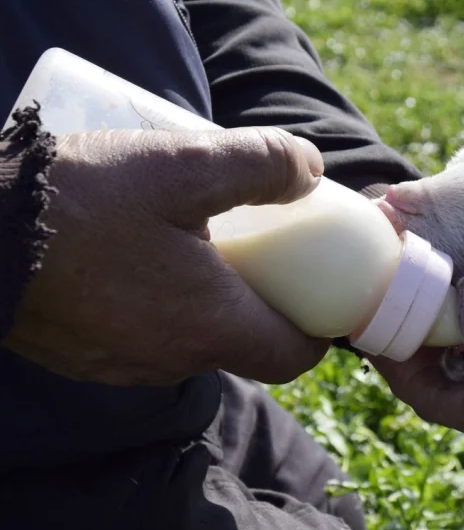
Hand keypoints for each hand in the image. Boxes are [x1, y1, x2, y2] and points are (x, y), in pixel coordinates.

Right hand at [3, 127, 331, 386]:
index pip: (294, 356)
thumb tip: (311, 168)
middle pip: (245, 345)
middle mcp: (173, 361)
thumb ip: (260, 164)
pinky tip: (142, 257)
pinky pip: (145, 337)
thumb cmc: (78, 203)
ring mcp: (123, 365)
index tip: (318, 289)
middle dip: (263, 303)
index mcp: (212, 327)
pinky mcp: (84, 356)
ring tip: (201, 242)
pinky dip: (161, 307)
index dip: (317, 328)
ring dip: (209, 302)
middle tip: (262, 249)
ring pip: (193, 341)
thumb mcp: (182, 165)